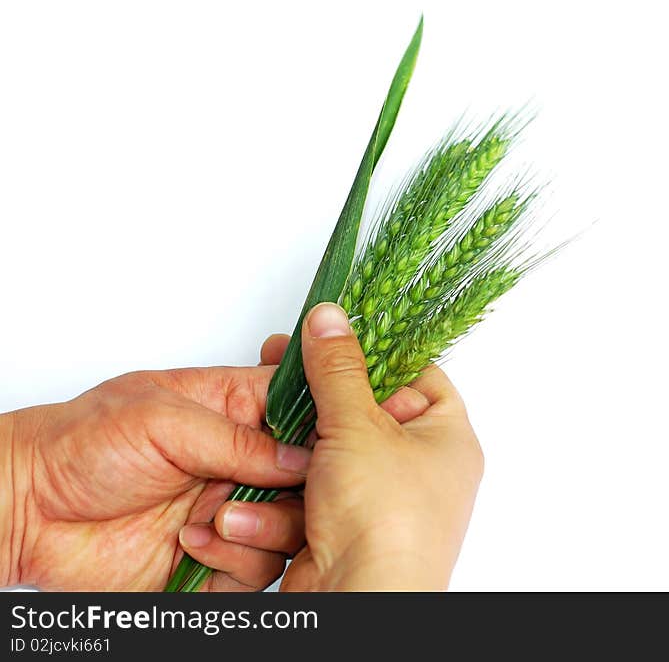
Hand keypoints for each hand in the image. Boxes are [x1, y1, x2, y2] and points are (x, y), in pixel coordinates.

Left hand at [0, 363, 312, 590]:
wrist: (26, 512)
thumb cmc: (79, 445)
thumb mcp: (162, 419)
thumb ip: (238, 438)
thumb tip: (301, 457)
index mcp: (231, 409)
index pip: (301, 408)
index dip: (322, 425)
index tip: (329, 443)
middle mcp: (238, 461)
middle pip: (309, 477)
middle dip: (300, 490)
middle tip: (275, 490)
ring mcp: (229, 509)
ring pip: (291, 527)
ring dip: (263, 528)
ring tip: (216, 520)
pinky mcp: (215, 558)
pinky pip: (258, 569)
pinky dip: (233, 560)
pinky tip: (193, 545)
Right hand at [264, 302, 482, 590]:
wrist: (360, 606)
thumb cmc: (384, 520)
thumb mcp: (358, 426)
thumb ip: (338, 369)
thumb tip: (330, 318)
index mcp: (445, 439)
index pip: (416, 376)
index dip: (374, 355)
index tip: (331, 338)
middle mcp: (418, 472)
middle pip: (360, 418)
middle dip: (311, 409)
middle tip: (276, 375)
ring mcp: (378, 505)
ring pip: (323, 462)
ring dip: (284, 465)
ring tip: (255, 454)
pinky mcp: (341, 534)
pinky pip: (305, 503)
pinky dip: (276, 507)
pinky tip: (245, 512)